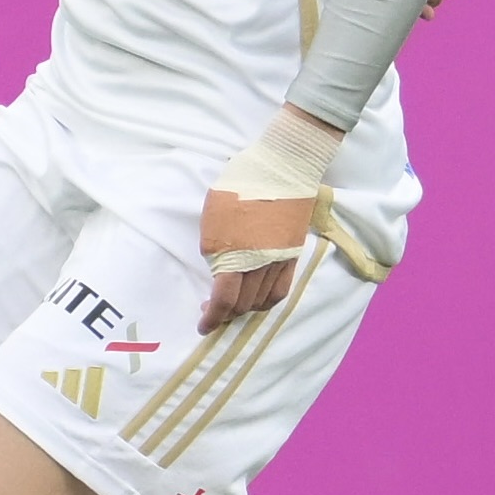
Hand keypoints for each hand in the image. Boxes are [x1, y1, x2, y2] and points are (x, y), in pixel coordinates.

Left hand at [197, 188, 316, 334]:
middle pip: (240, 305)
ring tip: (233, 305)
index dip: (212, 318)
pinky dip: (267, 302)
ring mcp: (274, 260)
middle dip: (224, 315)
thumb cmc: (239, 184)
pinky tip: (257, 301)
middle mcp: (251, 262)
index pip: (222, 299)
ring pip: (259, 302)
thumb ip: (214, 246)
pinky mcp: (291, 256)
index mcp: (226, 251)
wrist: (280, 169)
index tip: (203, 325)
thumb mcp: (212, 215)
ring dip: (244, 309)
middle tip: (212, 312)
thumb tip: (217, 267)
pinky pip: (280, 291)